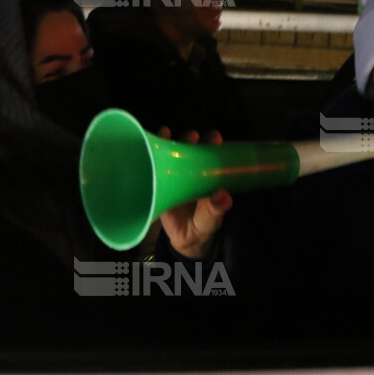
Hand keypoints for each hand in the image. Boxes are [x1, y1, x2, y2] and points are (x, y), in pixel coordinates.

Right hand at [156, 127, 232, 258]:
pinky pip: (153, 165)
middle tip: (192, 137)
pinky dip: (151, 151)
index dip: (212, 142)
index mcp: (208, 175)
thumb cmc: (201, 225)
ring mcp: (173, 175)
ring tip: (168, 134)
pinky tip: (150, 142)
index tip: (214, 138)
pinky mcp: (157, 182)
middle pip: (190, 148)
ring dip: (169, 141)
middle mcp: (192, 171)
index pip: (211, 152)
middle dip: (191, 138)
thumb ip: (216, 210)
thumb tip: (223, 196)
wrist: (183, 240)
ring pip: (171, 153)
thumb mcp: (210, 220)